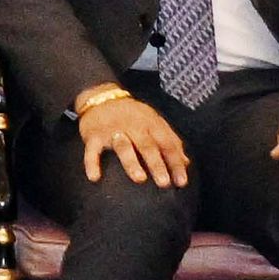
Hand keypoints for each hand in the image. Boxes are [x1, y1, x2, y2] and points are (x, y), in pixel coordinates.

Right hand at [73, 86, 190, 187]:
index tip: (181, 181)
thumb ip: (170, 141)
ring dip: (132, 163)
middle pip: (147, 145)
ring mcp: (113, 130)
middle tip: (164, 183)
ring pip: (124, 146)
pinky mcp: (94, 135)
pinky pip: (92, 150)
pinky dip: (92, 163)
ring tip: (140, 178)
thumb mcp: (154, 122)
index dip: (175, 162)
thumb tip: (186, 162)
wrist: (101, 96)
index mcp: (151, 123)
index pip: (167, 143)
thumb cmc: (132, 115)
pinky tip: (95, 177)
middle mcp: (133, 126)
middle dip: (156, 164)